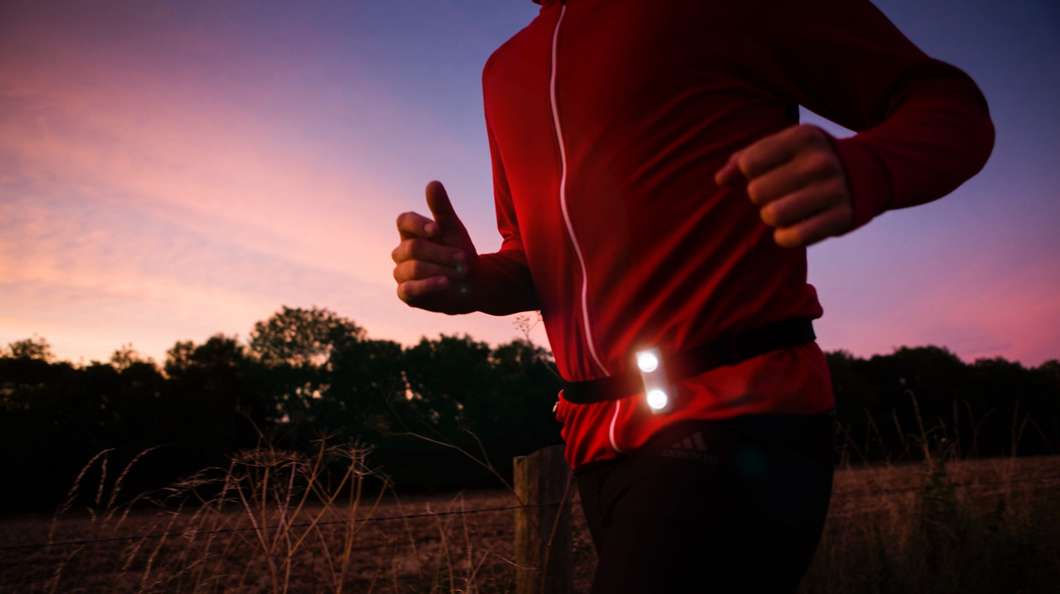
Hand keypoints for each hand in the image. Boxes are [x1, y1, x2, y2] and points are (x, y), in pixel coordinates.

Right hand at [391, 180, 478, 313]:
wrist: (473, 284)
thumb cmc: (460, 253)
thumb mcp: (454, 229)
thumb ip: (442, 208)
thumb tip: (433, 183)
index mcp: (411, 233)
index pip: (403, 221)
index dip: (418, 224)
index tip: (437, 229)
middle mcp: (402, 252)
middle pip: (413, 248)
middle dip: (441, 253)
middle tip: (464, 259)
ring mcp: (401, 273)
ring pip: (413, 268)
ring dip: (439, 269)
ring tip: (461, 273)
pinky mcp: (405, 293)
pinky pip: (408, 289)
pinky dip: (428, 285)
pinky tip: (445, 282)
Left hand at [714, 124, 853, 247]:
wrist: (866, 173)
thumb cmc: (808, 160)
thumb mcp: (782, 146)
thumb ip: (746, 158)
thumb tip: (720, 180)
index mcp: (803, 137)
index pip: (749, 164)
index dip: (748, 174)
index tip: (762, 174)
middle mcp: (820, 161)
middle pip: (756, 192)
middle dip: (759, 197)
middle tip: (775, 195)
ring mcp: (834, 189)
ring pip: (773, 215)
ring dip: (771, 217)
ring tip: (782, 210)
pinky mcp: (842, 217)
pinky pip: (793, 237)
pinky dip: (784, 237)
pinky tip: (791, 228)